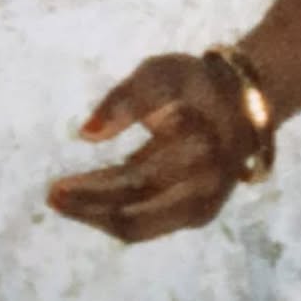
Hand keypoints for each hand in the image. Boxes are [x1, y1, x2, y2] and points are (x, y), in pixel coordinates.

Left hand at [46, 53, 255, 243]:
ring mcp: (202, 206)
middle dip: (88, 208)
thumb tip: (86, 134)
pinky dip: (119, 217)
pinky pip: (151, 224)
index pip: (133, 181)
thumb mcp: (160, 74)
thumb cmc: (195, 84)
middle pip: (133, 212)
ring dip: (99, 218)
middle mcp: (200, 186)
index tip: (56, 186)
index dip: (92, 190)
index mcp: (192, 148)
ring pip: (139, 226)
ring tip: (67, 202)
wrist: (247, 103)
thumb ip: (125, 101)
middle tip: (52, 196)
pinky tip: (94, 205)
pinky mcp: (200, 214)